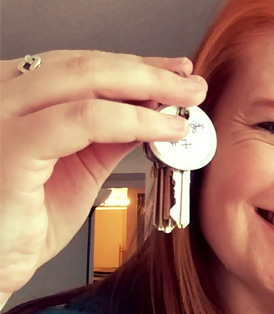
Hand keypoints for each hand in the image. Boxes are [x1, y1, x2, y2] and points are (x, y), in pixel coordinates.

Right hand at [0, 50, 207, 305]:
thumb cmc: (19, 224)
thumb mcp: (77, 169)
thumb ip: (106, 138)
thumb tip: (147, 114)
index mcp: (15, 96)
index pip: (82, 66)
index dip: (135, 66)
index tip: (176, 72)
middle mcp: (3, 96)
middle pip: (87, 66)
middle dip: (150, 72)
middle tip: (192, 84)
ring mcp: (2, 116)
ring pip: (87, 82)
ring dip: (150, 89)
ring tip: (188, 103)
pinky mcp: (11, 146)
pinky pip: (83, 121)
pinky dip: (134, 121)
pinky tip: (166, 130)